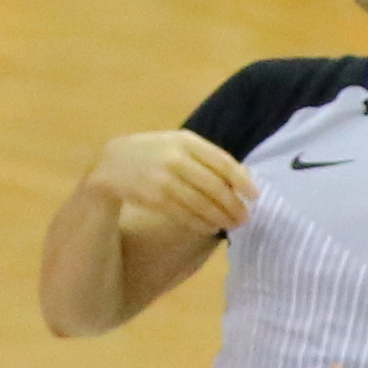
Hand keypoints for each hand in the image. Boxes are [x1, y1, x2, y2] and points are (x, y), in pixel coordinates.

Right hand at [90, 126, 255, 237]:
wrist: (112, 163)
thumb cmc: (153, 152)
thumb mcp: (178, 144)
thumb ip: (207, 156)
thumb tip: (244, 177)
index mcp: (186, 140)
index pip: (222, 162)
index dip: (241, 181)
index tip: (255, 196)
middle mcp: (176, 158)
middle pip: (214, 187)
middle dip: (233, 205)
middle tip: (244, 218)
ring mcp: (164, 179)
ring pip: (201, 204)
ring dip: (219, 218)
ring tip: (230, 225)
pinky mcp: (154, 198)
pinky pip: (184, 215)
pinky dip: (201, 223)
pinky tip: (209, 227)